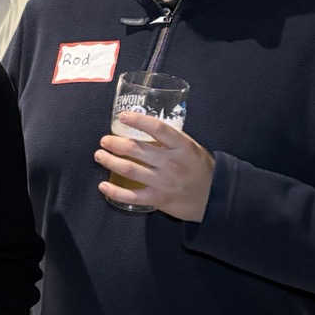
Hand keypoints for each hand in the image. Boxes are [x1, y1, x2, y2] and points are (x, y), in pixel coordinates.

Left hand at [96, 112, 215, 221]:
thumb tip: (146, 127)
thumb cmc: (202, 170)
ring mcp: (163, 182)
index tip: (123, 116)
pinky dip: (114, 191)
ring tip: (100, 155)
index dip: (138, 120)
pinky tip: (103, 185)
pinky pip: (131, 196)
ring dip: (110, 161)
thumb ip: (172, 139)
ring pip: (129, 169)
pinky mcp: (158, 199)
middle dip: (115, 143)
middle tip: (104, 140)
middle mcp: (171, 163)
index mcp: (181, 147)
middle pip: (136, 149)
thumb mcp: (192, 149)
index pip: (157, 128)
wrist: (214, 198)